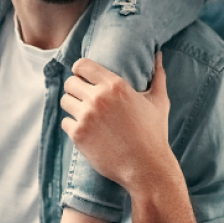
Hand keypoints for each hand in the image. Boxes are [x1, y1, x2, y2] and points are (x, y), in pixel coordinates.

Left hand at [60, 52, 172, 192]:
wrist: (146, 168)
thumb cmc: (154, 133)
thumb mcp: (159, 100)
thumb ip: (158, 74)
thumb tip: (159, 54)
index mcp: (115, 85)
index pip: (82, 65)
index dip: (80, 70)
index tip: (84, 77)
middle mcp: (98, 98)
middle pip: (70, 82)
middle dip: (75, 88)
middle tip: (83, 97)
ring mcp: (87, 117)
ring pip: (64, 101)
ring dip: (72, 106)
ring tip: (83, 112)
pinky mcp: (79, 135)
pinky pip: (65, 122)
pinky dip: (72, 125)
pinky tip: (85, 130)